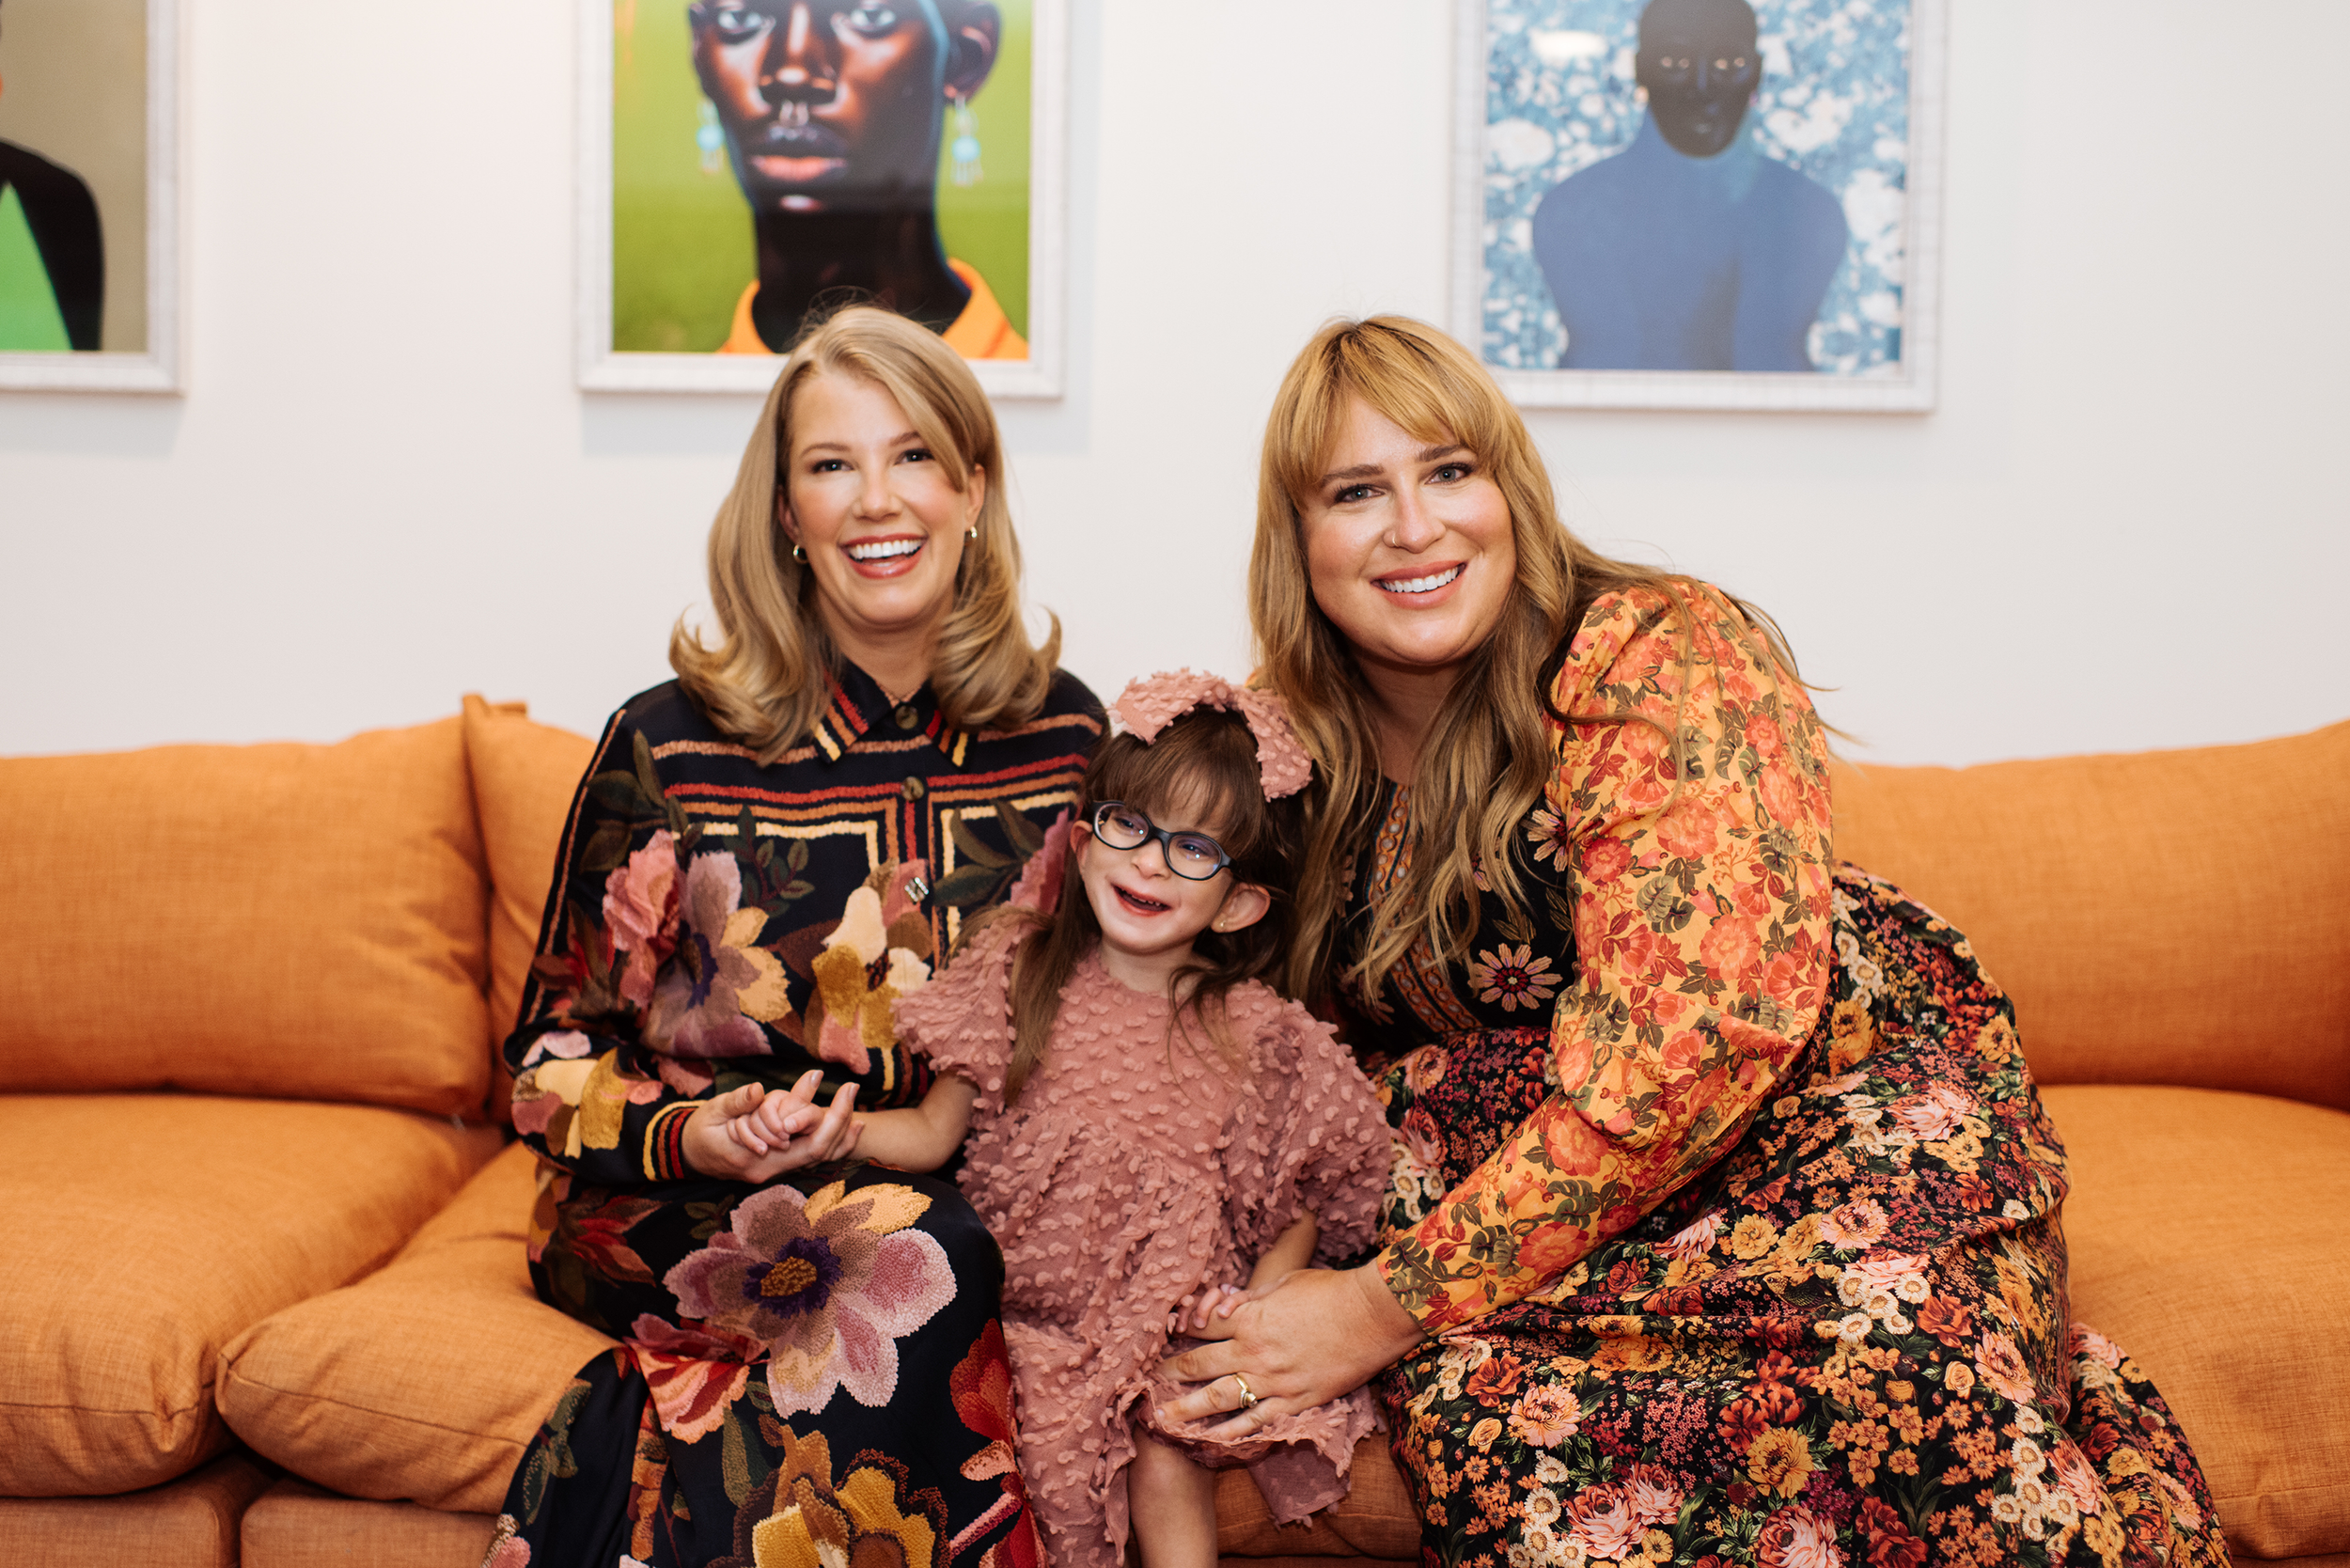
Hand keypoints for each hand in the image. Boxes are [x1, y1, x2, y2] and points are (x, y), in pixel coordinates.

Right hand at [681, 1072, 858, 1180]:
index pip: (808, 1145)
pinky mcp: (773, 1166)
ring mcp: (772, 1171)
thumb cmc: (699, 1130)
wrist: (685, 1154)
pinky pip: (806, 1156)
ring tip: (854, 1105)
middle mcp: (770, 1170)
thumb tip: (758, 1090)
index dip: (831, 1119)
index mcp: (756, 1159)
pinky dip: (827, 1139)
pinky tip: (842, 1123)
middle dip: (839, 1121)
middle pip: (818, 1152)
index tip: (844, 1090)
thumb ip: (739, 1102)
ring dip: (839, 1132)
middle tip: (852, 1090)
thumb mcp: (715, 1110)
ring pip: (816, 1157)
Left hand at [1155, 1264, 1423, 1439]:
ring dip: (1187, 1410)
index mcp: (1248, 1317)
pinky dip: (1233, 1432)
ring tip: (1165, 1419)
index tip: (1165, 1338)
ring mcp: (1274, 1380)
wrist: (1372, 1315)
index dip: (1179, 1332)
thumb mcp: (1284, 1282)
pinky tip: (1214, 1439)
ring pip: (1218, 1399)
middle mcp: (1253, 1351)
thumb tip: (1233, 1304)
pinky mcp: (1296, 1401)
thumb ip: (1254, 1297)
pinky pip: (1257, 1420)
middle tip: (1150, 1382)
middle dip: (1170, 1373)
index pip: (1200, 1327)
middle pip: (1199, 1364)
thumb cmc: (1330, 1290)